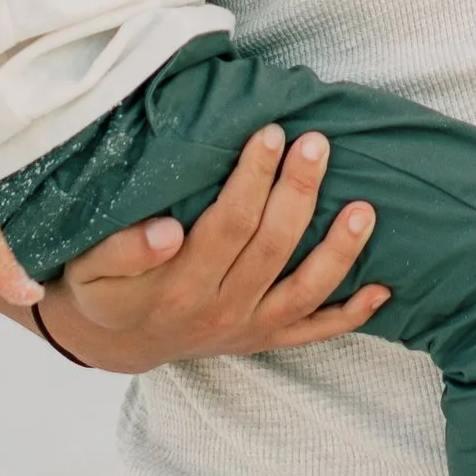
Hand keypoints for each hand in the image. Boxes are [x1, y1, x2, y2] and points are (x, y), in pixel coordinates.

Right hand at [23, 128, 390, 376]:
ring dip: (339, 252)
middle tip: (317, 143)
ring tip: (365, 208)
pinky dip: (352, 314)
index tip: (270, 134)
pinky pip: (315, 331)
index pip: (226, 226)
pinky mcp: (267, 339)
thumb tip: (166, 232)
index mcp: (179, 288)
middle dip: (298, 193)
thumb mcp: (91, 268)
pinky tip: (384, 289)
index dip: (252, 180)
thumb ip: (123, 249)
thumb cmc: (106, 287)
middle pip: (271, 248)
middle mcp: (220, 312)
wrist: (120, 341)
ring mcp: (248, 329)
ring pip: (305, 291)